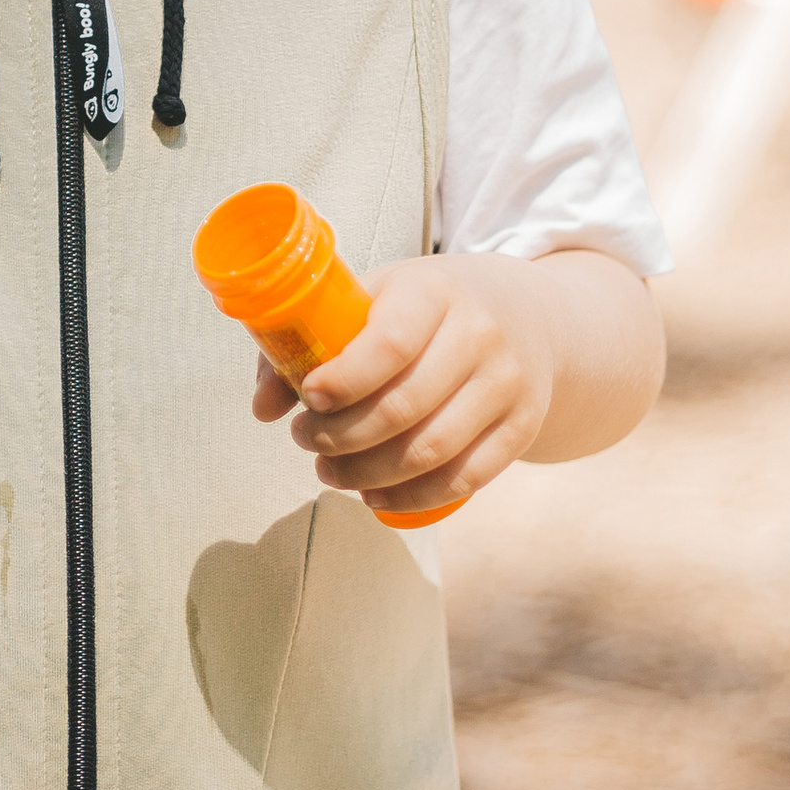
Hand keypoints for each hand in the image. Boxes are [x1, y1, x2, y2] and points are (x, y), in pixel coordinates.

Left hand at [252, 250, 558, 514]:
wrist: (526, 315)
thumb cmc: (424, 310)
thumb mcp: (373, 300)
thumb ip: (311, 342)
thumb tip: (263, 409)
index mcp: (434, 292)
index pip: (391, 344)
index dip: (343, 380)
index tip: (309, 399)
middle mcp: (480, 335)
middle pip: (403, 408)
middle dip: (340, 438)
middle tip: (307, 441)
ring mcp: (507, 384)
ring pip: (430, 451)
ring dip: (366, 475)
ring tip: (329, 472)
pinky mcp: (522, 427)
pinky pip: (464, 479)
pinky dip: (411, 497)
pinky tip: (374, 495)